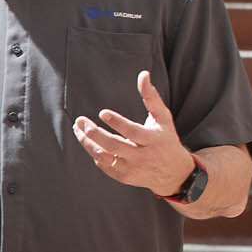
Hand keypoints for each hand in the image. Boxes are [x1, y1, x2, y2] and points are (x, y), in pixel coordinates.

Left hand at [73, 70, 197, 196]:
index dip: (117, 123)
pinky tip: (88, 142)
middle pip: (114, 146)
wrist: (174, 173)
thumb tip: (143, 74)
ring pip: (105, 158)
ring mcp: (132, 169)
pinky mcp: (124, 177)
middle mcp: (142, 156)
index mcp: (152, 140)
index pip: (132, 132)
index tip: (102, 113)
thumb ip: (151, 97)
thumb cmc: (166, 139)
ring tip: (77, 129)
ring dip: (88, 144)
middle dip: (94, 134)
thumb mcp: (163, 118)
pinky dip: (95, 154)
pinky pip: (105, 166)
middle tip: (80, 122)